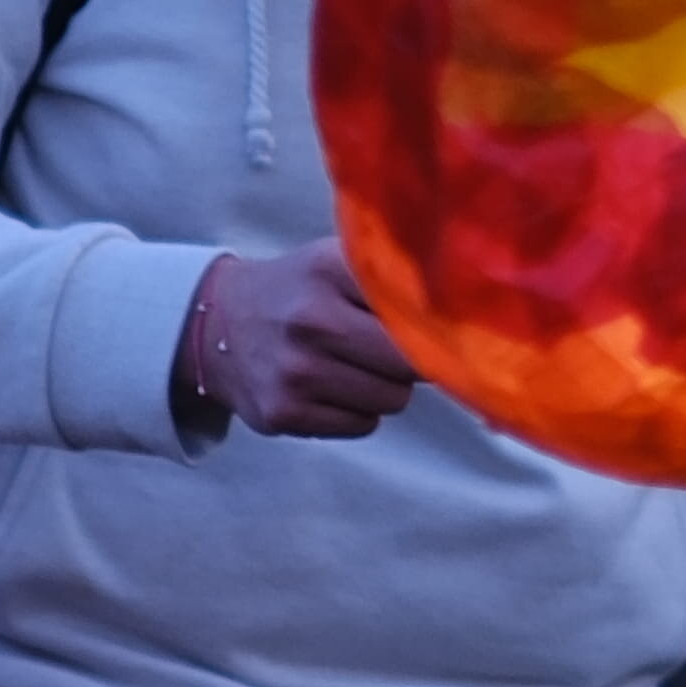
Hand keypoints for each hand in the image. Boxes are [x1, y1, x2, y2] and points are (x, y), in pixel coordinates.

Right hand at [173, 242, 419, 440]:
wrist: (214, 325)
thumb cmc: (298, 292)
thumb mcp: (335, 260)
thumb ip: (392, 275)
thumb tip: (470, 309)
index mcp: (329, 270)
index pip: (417, 311)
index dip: (436, 324)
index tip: (440, 327)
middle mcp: (311, 320)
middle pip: (411, 364)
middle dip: (410, 361)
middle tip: (388, 349)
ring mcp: (295, 372)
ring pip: (392, 400)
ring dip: (384, 388)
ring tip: (352, 366)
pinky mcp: (284, 413)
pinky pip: (361, 426)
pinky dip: (356, 412)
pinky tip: (329, 388)